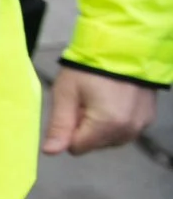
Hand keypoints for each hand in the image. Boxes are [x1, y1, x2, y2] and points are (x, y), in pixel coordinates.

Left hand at [42, 65, 158, 154]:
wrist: (123, 46)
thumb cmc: (89, 68)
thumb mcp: (66, 94)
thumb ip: (59, 126)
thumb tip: (50, 152)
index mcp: (107, 125)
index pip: (77, 148)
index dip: (69, 129)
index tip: (73, 108)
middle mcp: (128, 130)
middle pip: (94, 145)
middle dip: (85, 127)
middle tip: (87, 100)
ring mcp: (141, 124)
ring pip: (109, 139)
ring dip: (101, 125)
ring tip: (100, 98)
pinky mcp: (148, 118)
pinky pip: (124, 129)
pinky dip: (115, 120)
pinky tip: (113, 100)